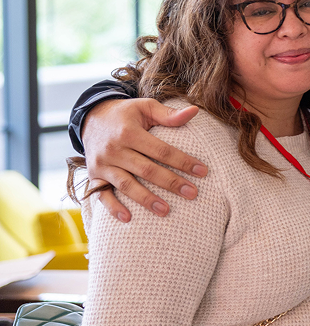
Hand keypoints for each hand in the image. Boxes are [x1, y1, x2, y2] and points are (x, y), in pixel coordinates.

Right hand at [82, 99, 202, 221]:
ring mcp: (102, 165)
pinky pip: (100, 195)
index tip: (203, 171)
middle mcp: (113, 150)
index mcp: (129, 132)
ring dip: (146, 199)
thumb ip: (169, 114)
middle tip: (192, 193)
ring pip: (126, 185)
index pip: (161, 150)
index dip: (182, 161)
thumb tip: (195, 111)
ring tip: (166, 211)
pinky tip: (128, 218)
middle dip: (171, 183)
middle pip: (146, 170)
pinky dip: (113, 208)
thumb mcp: (146, 107)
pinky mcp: (93, 176)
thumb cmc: (126, 114)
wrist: (91, 118)